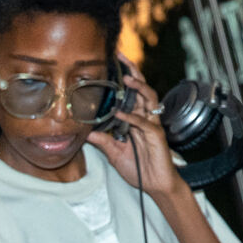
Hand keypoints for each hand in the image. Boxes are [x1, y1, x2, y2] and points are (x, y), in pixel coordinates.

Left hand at [86, 59, 184, 200]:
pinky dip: (132, 117)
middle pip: (142, 88)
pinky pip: (144, 123)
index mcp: (136, 119)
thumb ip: (103, 141)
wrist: (156, 185)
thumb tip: (86, 132)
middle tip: (121, 57)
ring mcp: (152, 125)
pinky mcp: (156, 136)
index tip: (112, 64)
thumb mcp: (115, 153)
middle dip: (133, 71)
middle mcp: (146, 118)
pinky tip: (120, 114)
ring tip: (127, 78)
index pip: (131, 93)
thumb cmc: (139, 169)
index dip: (124, 77)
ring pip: (149, 99)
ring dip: (138, 87)